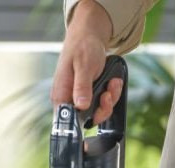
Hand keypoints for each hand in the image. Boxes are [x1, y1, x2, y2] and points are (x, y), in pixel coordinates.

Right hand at [51, 0, 123, 123]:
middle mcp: (69, 100)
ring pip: (98, 113)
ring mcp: (80, 99)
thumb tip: (81, 106)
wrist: (89, 36)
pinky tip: (113, 81)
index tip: (95, 117)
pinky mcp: (90, 96)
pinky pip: (103, 104)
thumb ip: (82, 86)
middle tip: (107, 93)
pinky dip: (112, 94)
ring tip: (112, 83)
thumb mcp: (83, 65)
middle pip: (86, 120)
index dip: (80, 125)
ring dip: (109, 100)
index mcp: (61, 95)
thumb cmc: (82, 47)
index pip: (67, 121)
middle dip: (102, 108)